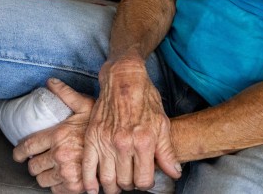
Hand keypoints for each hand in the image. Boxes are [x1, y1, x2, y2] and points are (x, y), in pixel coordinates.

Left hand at [13, 78, 93, 192]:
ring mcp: (67, 173)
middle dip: (34, 164)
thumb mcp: (85, 105)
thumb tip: (51, 82)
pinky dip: (57, 186)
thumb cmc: (104, 123)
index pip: (28, 146)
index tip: (18, 154)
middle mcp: (60, 155)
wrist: (123, 144)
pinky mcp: (76, 186)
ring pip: (42, 181)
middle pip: (33, 166)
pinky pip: (56, 191)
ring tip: (51, 170)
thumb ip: (66, 94)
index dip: (19, 152)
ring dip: (44, 176)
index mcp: (58, 136)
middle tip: (39, 161)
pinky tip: (62, 178)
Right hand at [82, 58, 180, 193]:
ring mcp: (105, 141)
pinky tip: (93, 188)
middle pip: (125, 182)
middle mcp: (123, 144)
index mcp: (143, 142)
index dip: (146, 183)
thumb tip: (174, 173)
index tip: (145, 178)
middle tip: (130, 179)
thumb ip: (167, 152)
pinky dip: (89, 182)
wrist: (124, 79)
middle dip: (129, 184)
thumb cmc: (145, 99)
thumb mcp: (162, 124)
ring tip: (116, 184)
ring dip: (112, 186)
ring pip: (107, 179)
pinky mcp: (92, 137)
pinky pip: (87, 166)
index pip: (144, 180)